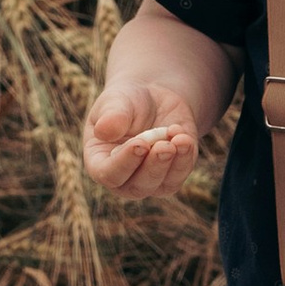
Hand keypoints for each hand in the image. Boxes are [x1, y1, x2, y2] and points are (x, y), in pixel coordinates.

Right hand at [84, 81, 200, 194]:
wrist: (154, 99)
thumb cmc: (127, 101)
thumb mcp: (116, 101)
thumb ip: (110, 116)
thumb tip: (104, 130)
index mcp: (99, 162)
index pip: (108, 174)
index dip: (124, 163)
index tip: (140, 144)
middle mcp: (123, 178)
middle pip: (137, 187)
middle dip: (153, 167)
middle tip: (164, 146)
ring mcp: (149, 181)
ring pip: (162, 186)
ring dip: (173, 164)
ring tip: (179, 137)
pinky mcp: (173, 175)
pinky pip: (180, 175)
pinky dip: (185, 157)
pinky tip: (184, 137)